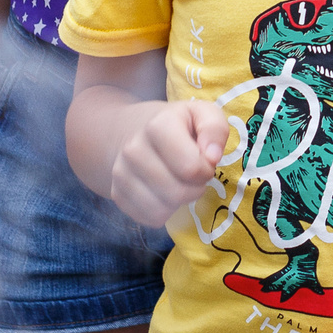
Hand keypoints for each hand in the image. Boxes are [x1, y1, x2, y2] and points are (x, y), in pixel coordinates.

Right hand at [109, 98, 229, 227]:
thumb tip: (212, 157)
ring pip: (161, 210)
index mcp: (157, 126)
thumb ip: (214, 128)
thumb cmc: (177, 125)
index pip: (190, 167)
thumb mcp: (202, 114)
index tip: (205, 162)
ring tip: (180, 183)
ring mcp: (121, 174)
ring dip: (179, 202)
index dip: (205, 170)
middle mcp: (133, 149)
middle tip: (195, 176)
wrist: (135, 131)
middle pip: (176, 192)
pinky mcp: (117, 195)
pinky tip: (164, 193)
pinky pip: (149, 219)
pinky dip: (163, 212)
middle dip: (195, 188)